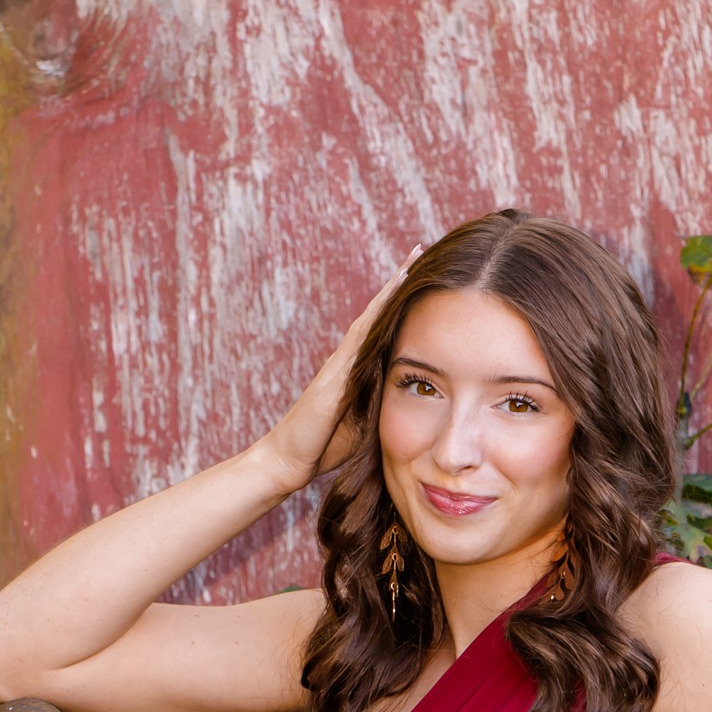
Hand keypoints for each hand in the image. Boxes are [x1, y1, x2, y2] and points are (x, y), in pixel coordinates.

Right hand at [259, 249, 421, 492]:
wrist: (288, 460)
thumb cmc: (325, 446)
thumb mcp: (365, 422)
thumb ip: (383, 403)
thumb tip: (416, 397)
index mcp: (354, 370)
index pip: (381, 329)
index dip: (400, 303)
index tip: (423, 277)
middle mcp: (345, 358)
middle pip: (376, 312)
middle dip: (398, 282)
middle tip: (420, 251)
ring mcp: (338, 363)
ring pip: (368, 317)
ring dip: (390, 289)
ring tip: (412, 261)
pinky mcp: (334, 374)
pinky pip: (359, 338)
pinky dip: (376, 314)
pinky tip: (391, 296)